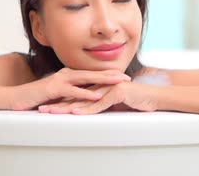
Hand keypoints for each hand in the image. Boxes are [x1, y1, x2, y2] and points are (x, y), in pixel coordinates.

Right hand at [9, 68, 130, 110]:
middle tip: (128, 77)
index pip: (93, 74)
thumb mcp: (59, 95)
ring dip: (104, 81)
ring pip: (86, 79)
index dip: (109, 75)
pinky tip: (97, 96)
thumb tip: (85, 97)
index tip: (124, 76)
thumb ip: (72, 93)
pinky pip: (73, 91)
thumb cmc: (38, 98)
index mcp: (69, 75)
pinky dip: (85, 93)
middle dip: (112, 75)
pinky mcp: (54, 88)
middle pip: (93, 73)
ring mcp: (60, 80)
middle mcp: (67, 74)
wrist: (16, 98)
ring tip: (119, 83)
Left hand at [37, 81, 158, 114]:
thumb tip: (95, 111)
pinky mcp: (117, 94)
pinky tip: (75, 112)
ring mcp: (109, 88)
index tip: (48, 106)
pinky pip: (99, 103)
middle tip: (42, 109)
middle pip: (76, 95)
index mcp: (100, 87)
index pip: (77, 94)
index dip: (62, 100)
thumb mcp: (117, 103)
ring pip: (83, 99)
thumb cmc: (139, 100)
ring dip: (66, 106)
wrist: (156, 97)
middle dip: (58, 102)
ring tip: (52, 112)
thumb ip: (105, 104)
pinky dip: (86, 109)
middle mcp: (102, 85)